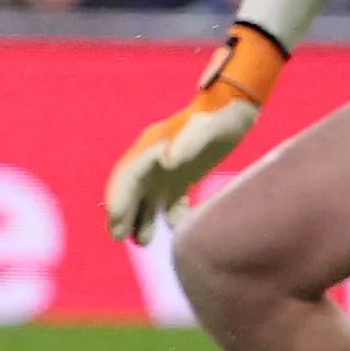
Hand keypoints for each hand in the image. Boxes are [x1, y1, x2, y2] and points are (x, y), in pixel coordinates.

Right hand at [102, 22, 283, 241]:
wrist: (234, 110)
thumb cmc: (219, 117)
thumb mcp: (205, 127)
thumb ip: (187, 141)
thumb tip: (167, 161)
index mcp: (152, 146)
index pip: (127, 175)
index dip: (118, 198)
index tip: (115, 221)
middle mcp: (155, 159)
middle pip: (132, 188)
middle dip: (122, 211)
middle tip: (118, 236)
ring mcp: (169, 168)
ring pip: (148, 197)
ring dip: (142, 216)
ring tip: (142, 240)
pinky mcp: (185, 176)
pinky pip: (171, 200)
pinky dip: (170, 216)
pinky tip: (176, 229)